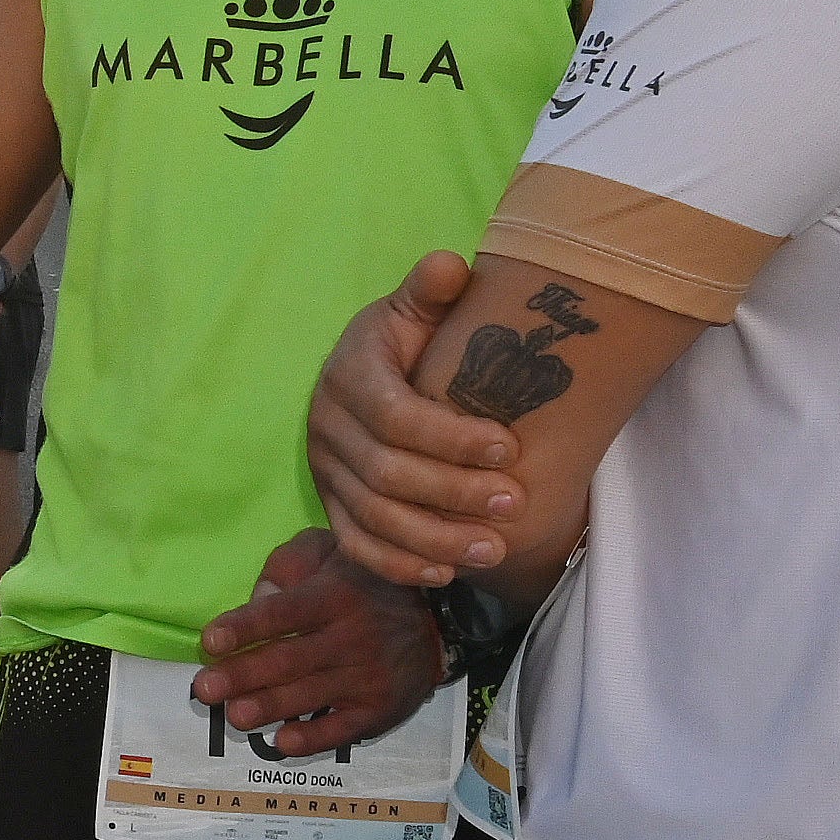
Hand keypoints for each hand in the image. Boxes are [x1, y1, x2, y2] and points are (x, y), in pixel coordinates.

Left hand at [186, 531, 444, 752]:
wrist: (437, 622)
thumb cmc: (363, 584)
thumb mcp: (330, 553)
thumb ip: (290, 566)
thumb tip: (256, 599)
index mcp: (334, 595)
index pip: (283, 613)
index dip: (246, 627)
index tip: (210, 641)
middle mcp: (351, 637)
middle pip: (289, 659)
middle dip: (243, 675)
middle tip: (204, 688)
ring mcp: (367, 676)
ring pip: (309, 695)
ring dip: (268, 707)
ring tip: (234, 716)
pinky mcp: (378, 709)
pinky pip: (342, 728)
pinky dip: (312, 738)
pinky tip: (283, 742)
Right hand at [303, 252, 527, 589]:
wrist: (369, 374)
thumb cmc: (407, 344)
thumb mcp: (414, 311)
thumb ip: (430, 292)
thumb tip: (450, 265)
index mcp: (349, 376)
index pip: (395, 417)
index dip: (451, 438)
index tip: (508, 448)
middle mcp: (327, 426)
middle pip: (387, 474)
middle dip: (454, 493)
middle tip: (514, 503)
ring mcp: (325, 471)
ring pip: (373, 517)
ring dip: (434, 539)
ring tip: (493, 548)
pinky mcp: (330, 505)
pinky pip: (356, 545)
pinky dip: (399, 564)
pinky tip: (445, 573)